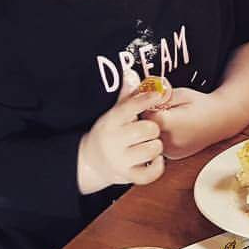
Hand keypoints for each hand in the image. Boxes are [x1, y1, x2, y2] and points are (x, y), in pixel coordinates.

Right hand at [77, 69, 164, 194]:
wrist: (90, 162)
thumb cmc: (109, 133)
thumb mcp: (113, 113)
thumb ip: (126, 95)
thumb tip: (131, 72)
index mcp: (111, 122)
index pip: (129, 107)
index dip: (146, 99)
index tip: (158, 94)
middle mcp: (114, 141)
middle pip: (148, 129)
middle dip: (152, 128)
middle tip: (147, 130)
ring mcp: (121, 160)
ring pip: (154, 149)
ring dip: (155, 146)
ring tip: (148, 144)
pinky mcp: (128, 176)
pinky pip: (152, 172)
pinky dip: (157, 166)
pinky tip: (153, 159)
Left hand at [141, 87, 222, 159]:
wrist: (222, 120)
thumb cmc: (202, 104)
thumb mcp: (180, 94)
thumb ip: (159, 97)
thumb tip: (141, 97)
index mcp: (169, 123)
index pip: (142, 116)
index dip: (144, 107)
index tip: (150, 102)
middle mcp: (168, 141)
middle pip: (143, 130)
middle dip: (146, 119)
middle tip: (157, 109)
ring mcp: (171, 151)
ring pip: (148, 140)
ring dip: (152, 130)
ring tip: (167, 120)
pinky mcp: (173, 156)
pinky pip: (158, 146)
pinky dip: (160, 138)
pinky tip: (171, 129)